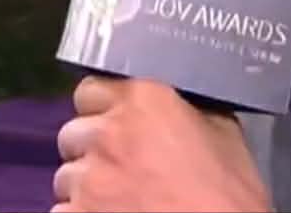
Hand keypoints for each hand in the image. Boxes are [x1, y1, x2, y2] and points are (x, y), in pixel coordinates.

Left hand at [52, 77, 271, 212]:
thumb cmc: (227, 195)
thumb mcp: (225, 134)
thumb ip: (192, 109)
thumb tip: (181, 103)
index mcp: (145, 101)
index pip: (92, 89)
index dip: (104, 105)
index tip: (118, 118)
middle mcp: (108, 134)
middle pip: (74, 132)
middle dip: (93, 146)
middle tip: (122, 163)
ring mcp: (87, 181)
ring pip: (66, 176)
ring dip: (87, 184)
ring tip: (121, 198)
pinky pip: (63, 212)